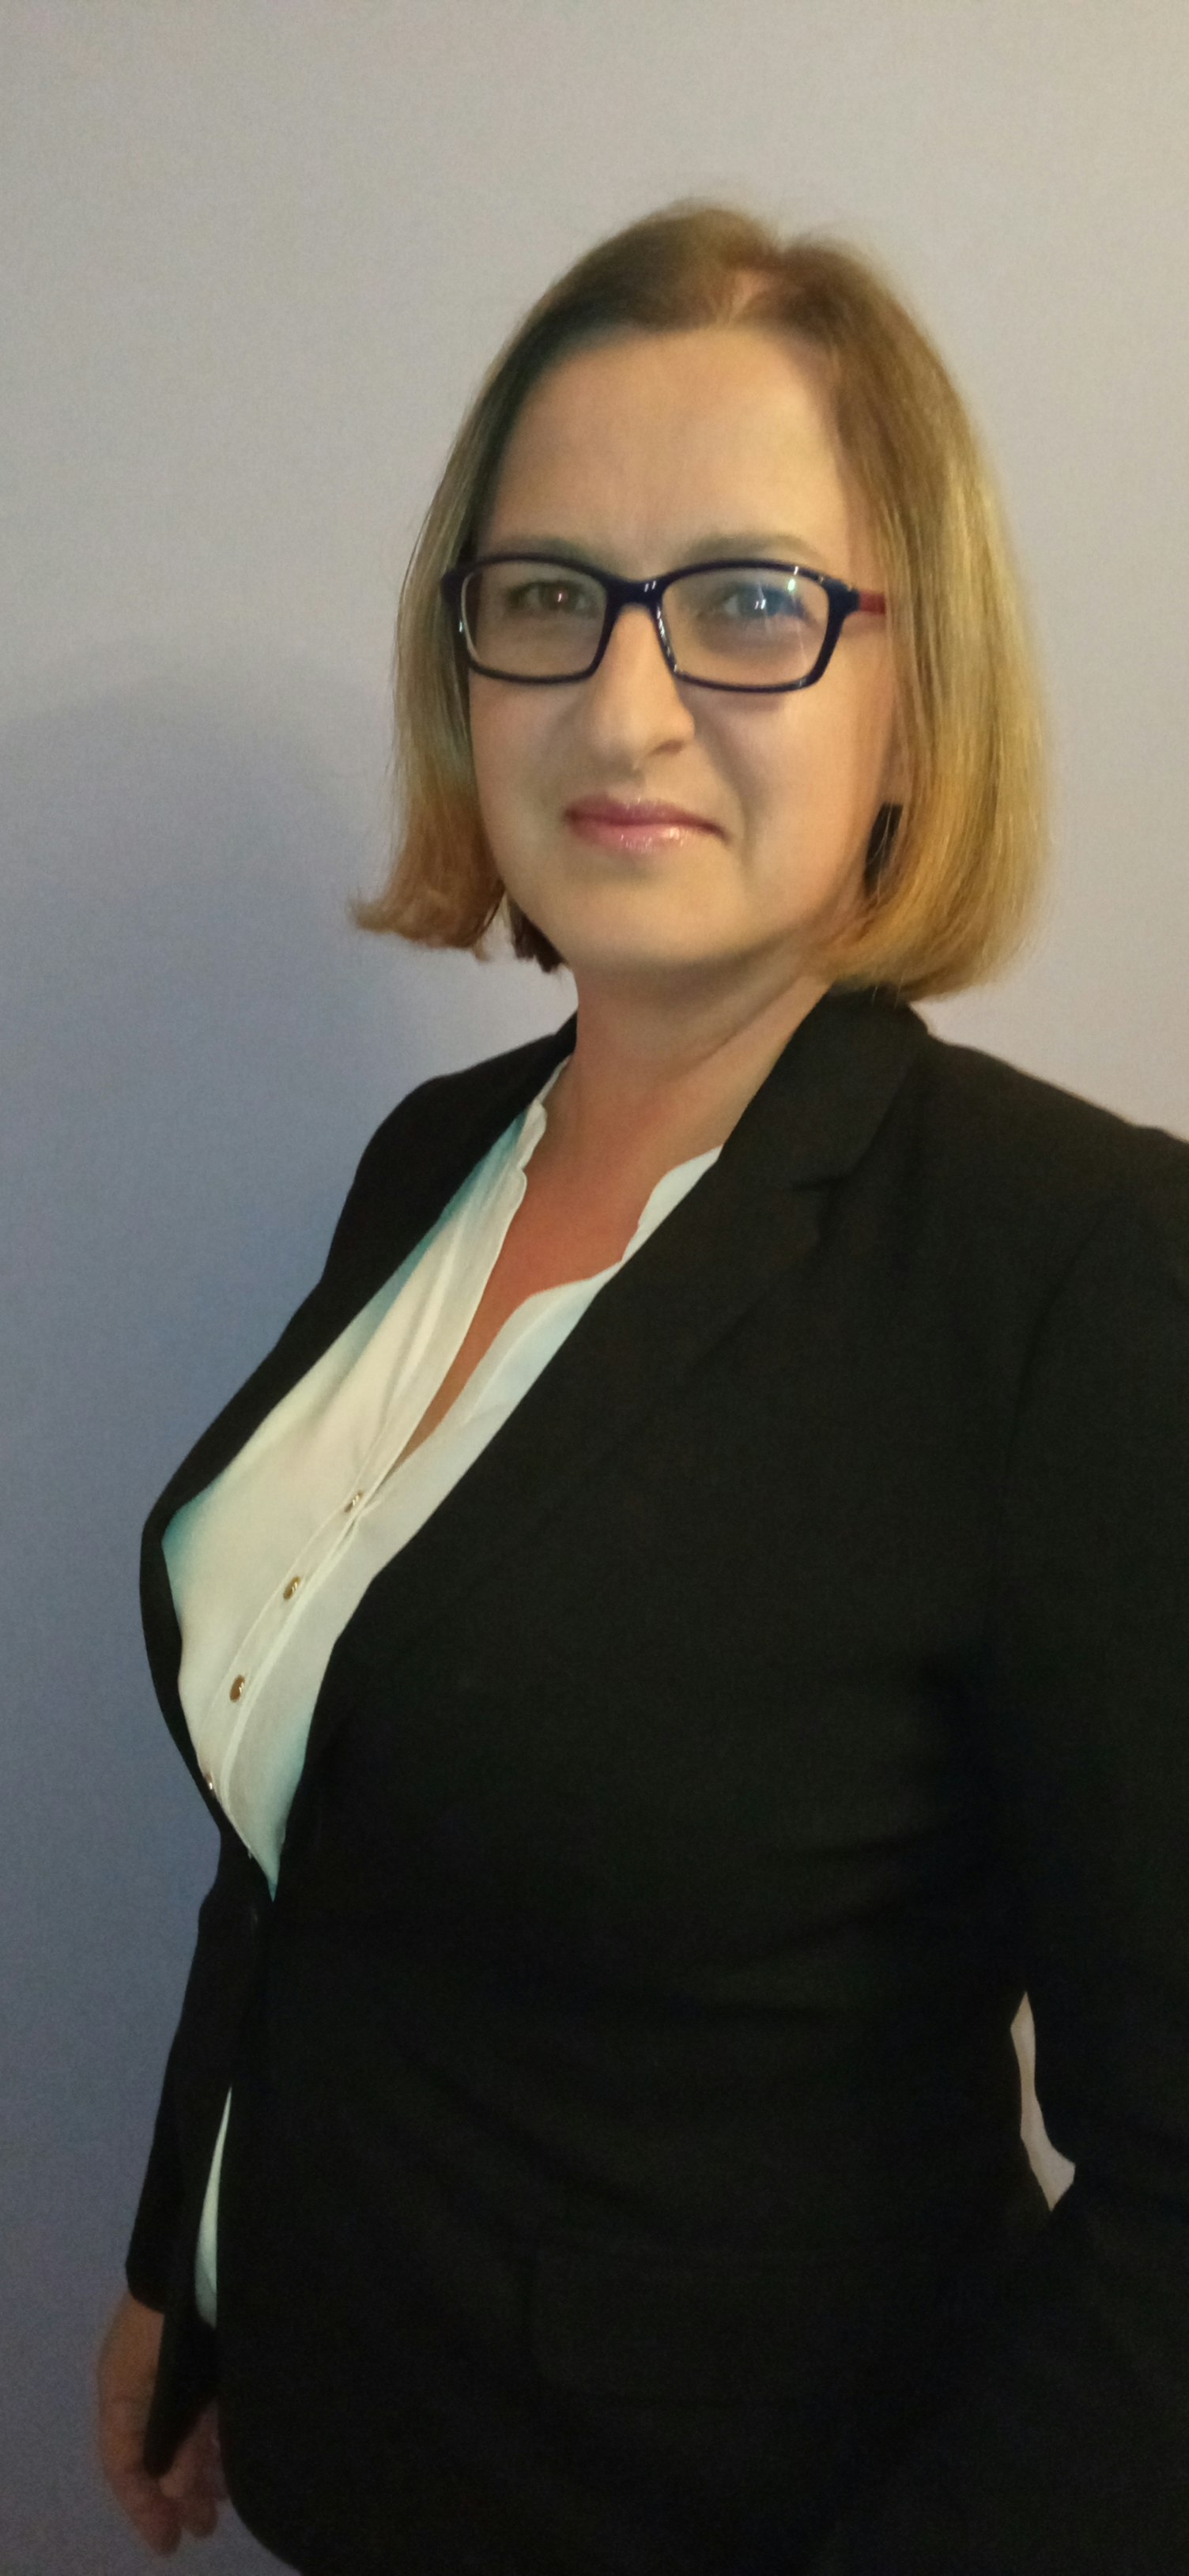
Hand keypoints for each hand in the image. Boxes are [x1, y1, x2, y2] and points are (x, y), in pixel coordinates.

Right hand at [97, 2291, 225, 2553]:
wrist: (203, 2253)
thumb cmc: (166, 2323)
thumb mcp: (146, 2387)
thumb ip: (159, 2441)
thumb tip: (171, 2492)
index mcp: (124, 2391)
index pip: (126, 2463)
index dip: (143, 2506)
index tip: (167, 2542)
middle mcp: (154, 2383)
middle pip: (164, 2451)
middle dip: (181, 2493)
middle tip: (204, 2526)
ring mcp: (189, 2368)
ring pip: (193, 2431)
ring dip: (204, 2468)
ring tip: (224, 2497)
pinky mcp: (221, 2354)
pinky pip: (215, 2408)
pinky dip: (221, 2436)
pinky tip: (239, 2455)